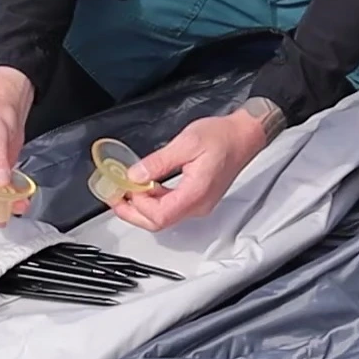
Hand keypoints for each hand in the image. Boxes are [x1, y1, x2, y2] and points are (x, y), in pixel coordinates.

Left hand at [110, 109, 269, 231]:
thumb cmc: (222, 137)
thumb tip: (135, 176)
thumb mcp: (186, 143)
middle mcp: (198, 205)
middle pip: (158, 222)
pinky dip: (153, 200)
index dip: (137, 205)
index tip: (124, 188)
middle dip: (132, 212)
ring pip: (163, 217)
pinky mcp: (197, 198)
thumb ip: (158, 162)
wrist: (244, 135)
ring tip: (124, 191)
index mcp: (196, 194)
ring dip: (141, 207)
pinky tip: (143, 187)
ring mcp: (198, 204)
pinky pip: (170, 208)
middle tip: (114, 198)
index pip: (159, 215)